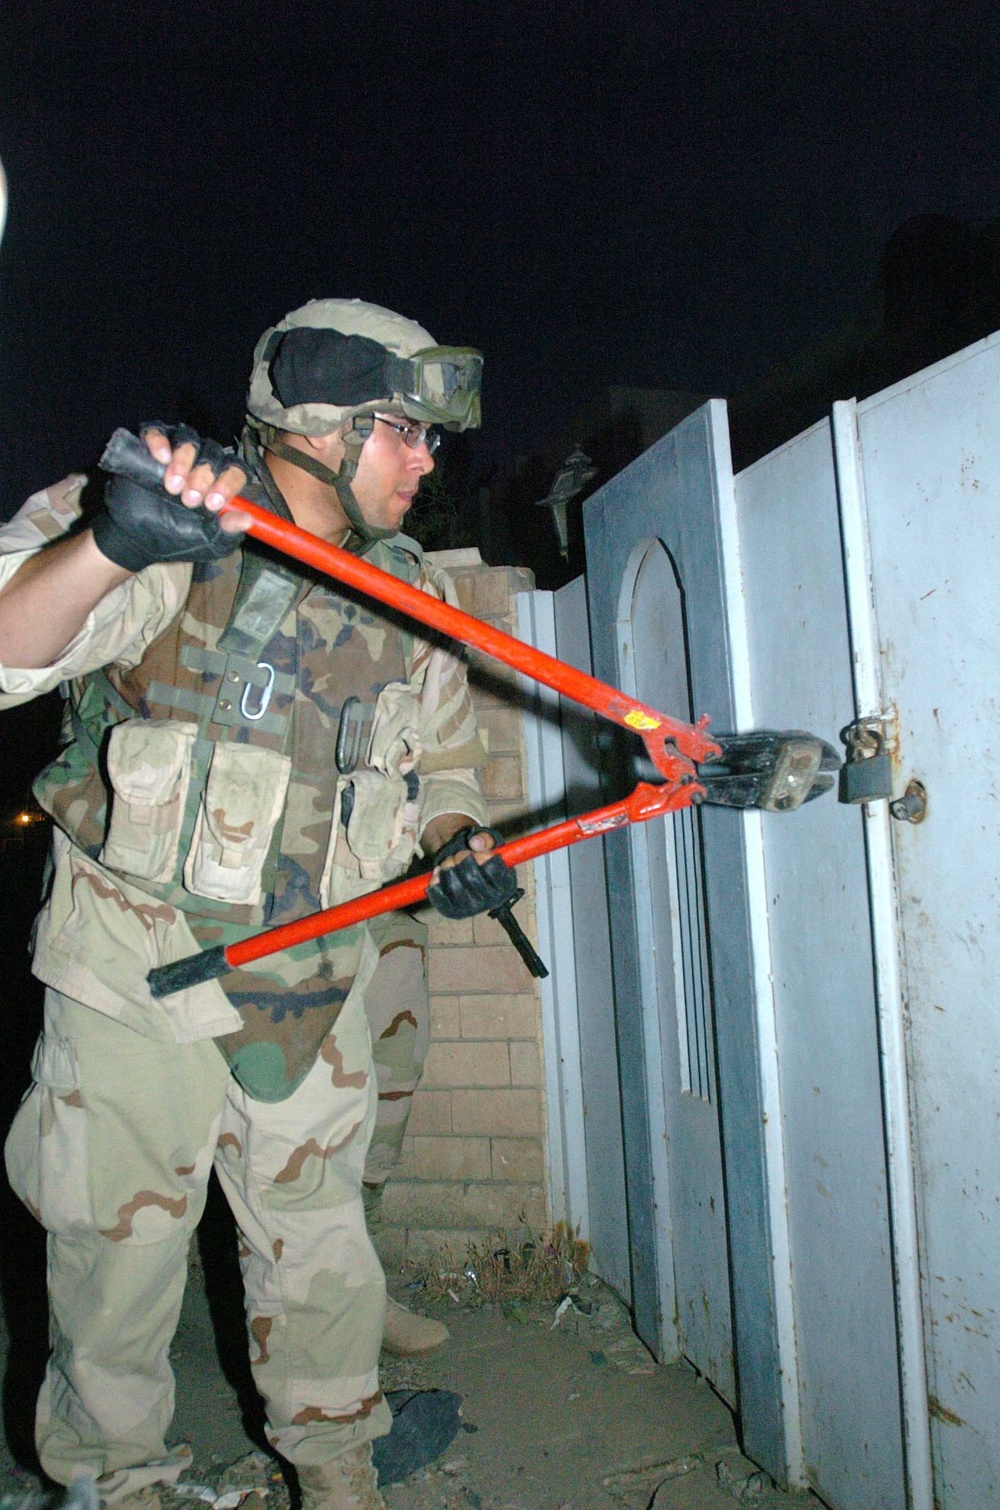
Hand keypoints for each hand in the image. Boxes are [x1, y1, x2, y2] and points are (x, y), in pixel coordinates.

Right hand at [93, 425, 250, 571]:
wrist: (137, 539)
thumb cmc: (176, 538)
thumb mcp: (206, 541)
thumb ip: (227, 531)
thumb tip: (247, 520)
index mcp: (219, 482)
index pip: (236, 471)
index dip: (228, 483)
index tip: (212, 503)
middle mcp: (201, 462)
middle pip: (213, 453)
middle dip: (203, 477)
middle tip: (189, 500)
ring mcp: (176, 452)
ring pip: (188, 439)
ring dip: (184, 460)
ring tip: (172, 486)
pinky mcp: (149, 447)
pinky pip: (157, 431)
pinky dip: (159, 441)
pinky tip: (161, 458)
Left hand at [426, 825, 517, 919]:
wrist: (466, 869)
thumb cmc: (481, 855)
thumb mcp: (488, 842)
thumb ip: (485, 839)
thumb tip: (475, 843)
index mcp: (506, 884)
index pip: (493, 870)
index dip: (481, 857)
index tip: (476, 850)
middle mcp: (492, 900)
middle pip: (472, 879)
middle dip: (461, 859)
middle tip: (460, 853)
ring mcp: (472, 909)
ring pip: (454, 888)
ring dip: (448, 868)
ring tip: (449, 861)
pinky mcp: (453, 912)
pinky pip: (439, 898)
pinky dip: (436, 881)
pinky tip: (438, 871)